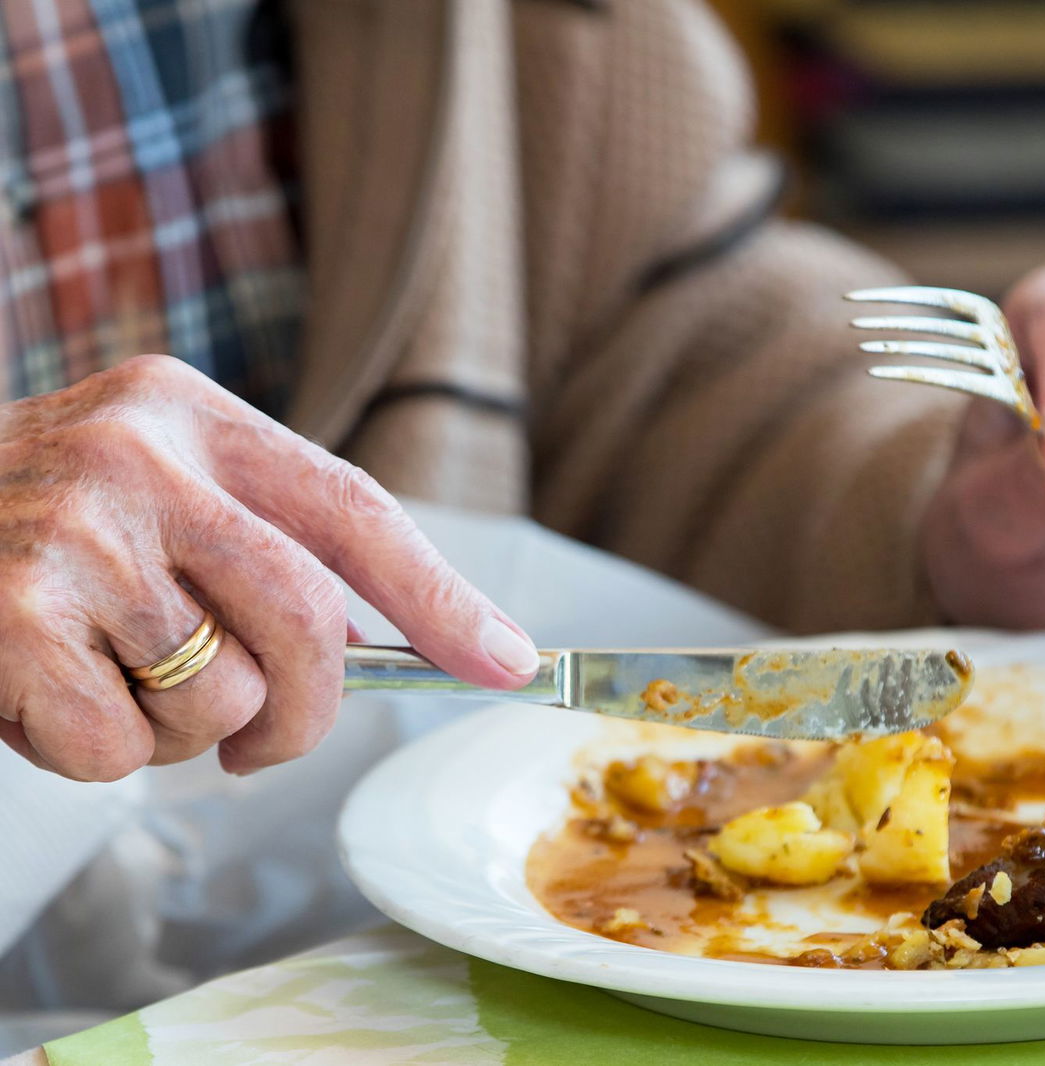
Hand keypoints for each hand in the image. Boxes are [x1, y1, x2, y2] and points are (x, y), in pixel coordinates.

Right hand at [0, 356, 538, 779]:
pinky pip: (121, 749)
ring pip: (217, 697)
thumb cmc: (23, 524)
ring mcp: (68, 532)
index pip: (353, 510)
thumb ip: (253, 544)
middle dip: (305, 710)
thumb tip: (394, 642)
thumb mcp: (143, 491)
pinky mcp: (10, 617)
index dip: (442, 597)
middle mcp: (134, 454)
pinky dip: (89, 753)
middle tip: (259, 740)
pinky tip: (34, 693)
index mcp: (187, 412)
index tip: (510, 662)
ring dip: (173, 727)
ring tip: (99, 674)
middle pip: (309, 621)